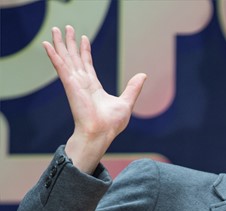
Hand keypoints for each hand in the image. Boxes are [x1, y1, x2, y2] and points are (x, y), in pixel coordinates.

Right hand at [42, 25, 146, 172]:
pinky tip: (47, 45)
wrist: (101, 133)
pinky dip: (54, 55)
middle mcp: (82, 83)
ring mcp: (75, 83)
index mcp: (93, 87)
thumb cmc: (111, 124)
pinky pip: (61, 67)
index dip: (85, 51)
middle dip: (70, 43)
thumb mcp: (126, 102)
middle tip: (67, 28)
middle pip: (75, 58)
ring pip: (66, 59)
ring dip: (61, 44)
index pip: (87, 64)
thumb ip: (133, 88)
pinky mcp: (70, 85)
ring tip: (56, 30)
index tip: (83, 39)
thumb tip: (143, 75)